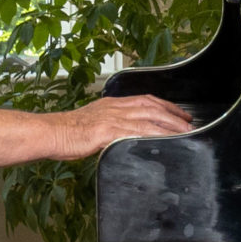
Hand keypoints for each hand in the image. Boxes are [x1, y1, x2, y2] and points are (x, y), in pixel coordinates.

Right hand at [48, 94, 192, 159]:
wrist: (50, 132)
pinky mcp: (108, 131)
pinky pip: (137, 132)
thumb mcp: (92, 123)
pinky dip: (154, 135)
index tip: (178, 112)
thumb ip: (109, 127)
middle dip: (174, 115)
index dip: (165, 105)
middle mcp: (115, 107)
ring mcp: (112, 118)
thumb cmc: (67, 132)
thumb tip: (122, 136)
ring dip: (170, 125)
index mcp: (112, 104)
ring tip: (186, 133)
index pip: (145, 100)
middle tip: (190, 123)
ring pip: (149, 118)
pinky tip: (165, 141)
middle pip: (152, 107)